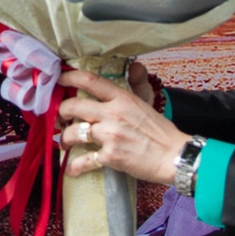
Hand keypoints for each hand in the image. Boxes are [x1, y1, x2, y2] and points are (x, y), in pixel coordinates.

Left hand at [58, 68, 187, 183]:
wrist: (174, 156)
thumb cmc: (161, 131)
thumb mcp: (146, 103)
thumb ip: (136, 85)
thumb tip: (135, 66)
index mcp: (122, 98)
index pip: (90, 81)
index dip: (70, 77)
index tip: (60, 80)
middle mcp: (113, 114)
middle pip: (74, 106)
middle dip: (61, 112)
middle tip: (60, 118)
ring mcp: (110, 136)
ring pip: (74, 133)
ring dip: (64, 139)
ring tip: (64, 143)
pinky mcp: (111, 157)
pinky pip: (84, 160)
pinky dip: (75, 166)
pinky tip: (71, 169)